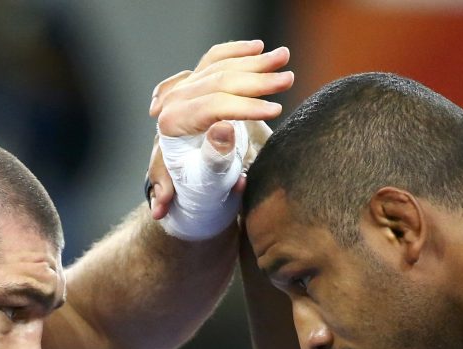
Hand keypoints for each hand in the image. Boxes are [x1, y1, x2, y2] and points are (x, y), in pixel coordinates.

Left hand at [146, 40, 293, 219]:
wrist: (192, 183)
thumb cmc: (202, 186)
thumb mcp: (208, 181)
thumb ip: (215, 157)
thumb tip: (225, 128)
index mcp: (173, 122)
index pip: (214, 105)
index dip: (247, 107)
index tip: (276, 110)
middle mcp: (175, 100)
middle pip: (220, 80)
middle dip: (257, 79)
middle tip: (289, 79)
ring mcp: (183, 88)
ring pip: (221, 64)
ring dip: (255, 60)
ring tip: (284, 56)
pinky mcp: (194, 82)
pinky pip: (216, 58)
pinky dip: (238, 51)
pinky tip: (258, 47)